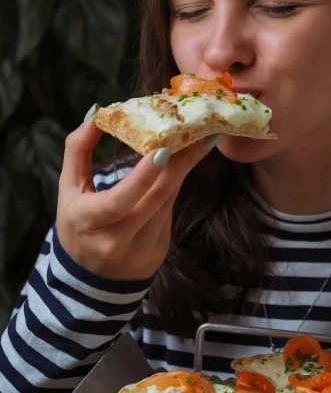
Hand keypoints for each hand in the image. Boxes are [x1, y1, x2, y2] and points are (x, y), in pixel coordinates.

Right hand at [55, 104, 220, 280]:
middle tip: (201, 135)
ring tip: (199, 142)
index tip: (164, 150)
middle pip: (156, 198)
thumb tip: (96, 112)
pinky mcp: (159, 252)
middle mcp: (117, 241)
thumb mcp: (68, 189)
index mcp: (89, 223)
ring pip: (168, 201)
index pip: (119, 201)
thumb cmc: (77, 223)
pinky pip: (169, 211)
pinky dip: (173, 187)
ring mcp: (142, 251)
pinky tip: (180, 168)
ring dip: (182, 170)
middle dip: (181, 163)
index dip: (143, 176)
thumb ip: (77, 150)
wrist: (89, 280)